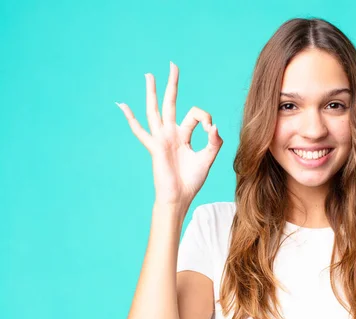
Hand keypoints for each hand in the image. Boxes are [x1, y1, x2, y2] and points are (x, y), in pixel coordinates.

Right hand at [116, 61, 222, 207]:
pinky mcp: (154, 147)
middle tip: (173, 65)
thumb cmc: (192, 181)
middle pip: (171, 103)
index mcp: (184, 135)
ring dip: (152, 92)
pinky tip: (122, 105)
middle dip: (173, 84)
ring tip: (149, 75)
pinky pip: (140, 131)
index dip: (206, 118)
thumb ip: (214, 142)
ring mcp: (161, 139)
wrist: (179, 197)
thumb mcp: (208, 159)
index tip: (211, 130)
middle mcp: (171, 133)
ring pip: (155, 110)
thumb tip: (213, 126)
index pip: (196, 115)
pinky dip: (131, 118)